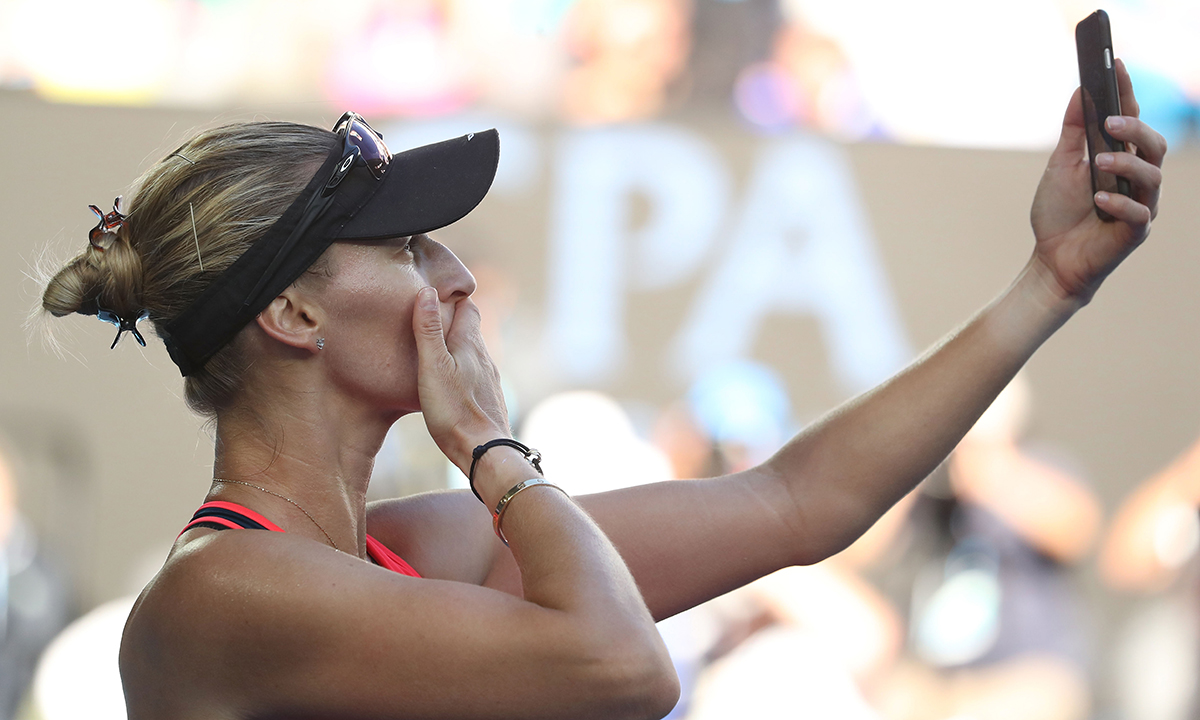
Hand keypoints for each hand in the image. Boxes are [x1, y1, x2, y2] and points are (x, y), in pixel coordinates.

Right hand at [412, 286, 510, 470]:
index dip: (455, 298)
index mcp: (470, 345)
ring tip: (439, 347)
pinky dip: (464, 368)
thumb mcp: (433, 367)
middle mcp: (484, 358)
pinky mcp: (488, 399)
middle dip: (455, 320)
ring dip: (459, 346)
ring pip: (475, 353)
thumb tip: (427, 292)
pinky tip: (453, 380)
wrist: (484, 451)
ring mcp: (489, 380)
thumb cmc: (454, 410)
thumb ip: (428, 330)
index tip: (439, 293)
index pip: (468, 309)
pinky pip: (476, 374)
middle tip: (433, 316)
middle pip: (472, 329)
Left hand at [1029, 58, 1165, 303]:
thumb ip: (1074, 132)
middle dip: (1135, 128)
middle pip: (1153, 144)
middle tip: (1109, 121)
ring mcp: (1140, 205)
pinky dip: (1119, 203)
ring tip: (1099, 162)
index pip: (1131, 119)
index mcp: (1121, 158)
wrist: (1051, 260)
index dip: (1127, 91)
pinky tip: (1099, 200)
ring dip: (1126, 165)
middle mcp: (1137, 179)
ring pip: (1152, 176)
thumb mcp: (1061, 166)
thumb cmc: (1058, 214)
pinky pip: (1138, 214)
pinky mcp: (1135, 232)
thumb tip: (1082, 91)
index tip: (1116, 63)